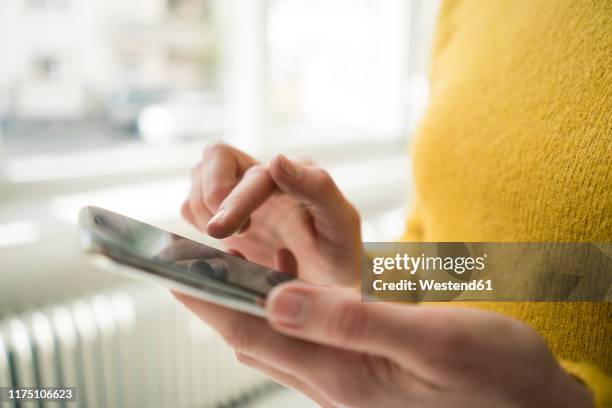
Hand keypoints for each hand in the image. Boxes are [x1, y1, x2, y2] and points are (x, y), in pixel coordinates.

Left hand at [175, 283, 593, 407]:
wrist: (534, 406)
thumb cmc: (494, 375)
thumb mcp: (430, 340)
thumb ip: (353, 321)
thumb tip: (280, 300)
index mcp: (340, 372)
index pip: (251, 330)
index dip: (206, 298)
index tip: (168, 267)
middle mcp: (332, 380)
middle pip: (251, 335)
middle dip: (213, 297)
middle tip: (187, 260)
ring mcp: (345, 380)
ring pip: (272, 338)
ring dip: (243, 302)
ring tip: (224, 266)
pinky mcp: (361, 372)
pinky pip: (302, 339)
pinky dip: (281, 308)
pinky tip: (285, 288)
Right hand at [182, 142, 361, 285]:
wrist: (331, 288)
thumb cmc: (341, 258)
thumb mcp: (341, 225)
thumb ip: (319, 189)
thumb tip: (277, 161)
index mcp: (296, 175)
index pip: (256, 174)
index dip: (238, 199)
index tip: (233, 230)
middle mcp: (265, 178)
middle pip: (216, 156)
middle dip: (210, 194)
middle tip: (223, 233)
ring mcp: (242, 195)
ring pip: (198, 177)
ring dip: (202, 210)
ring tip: (230, 240)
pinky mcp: (224, 217)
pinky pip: (192, 207)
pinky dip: (196, 224)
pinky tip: (223, 246)